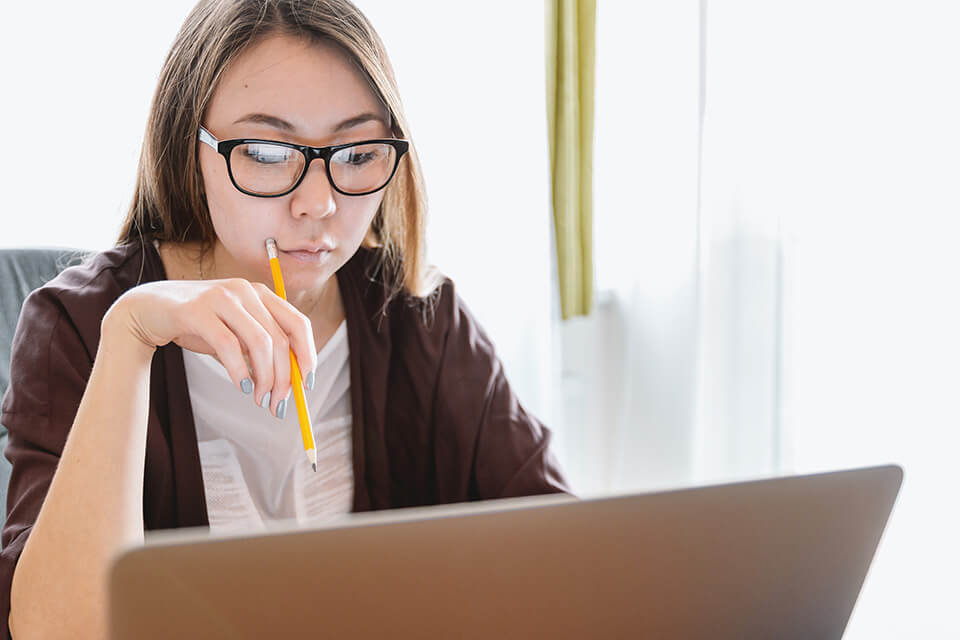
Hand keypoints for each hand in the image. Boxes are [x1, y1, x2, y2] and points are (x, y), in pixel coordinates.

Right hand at [104, 278, 316, 414]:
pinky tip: (241, 386)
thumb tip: (287, 385)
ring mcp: (223, 297)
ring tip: (258, 398)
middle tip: (278, 404)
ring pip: (260, 343)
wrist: (149, 309)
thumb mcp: (235, 336)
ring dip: (264, 378)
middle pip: (281, 339)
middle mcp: (246, 291)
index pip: (298, 324)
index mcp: (261, 294)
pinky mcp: (197, 310)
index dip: (308, 355)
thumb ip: (259, 353)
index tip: (305, 385)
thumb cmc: (198, 325)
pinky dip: (239, 370)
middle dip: (283, 378)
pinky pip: (228, 345)